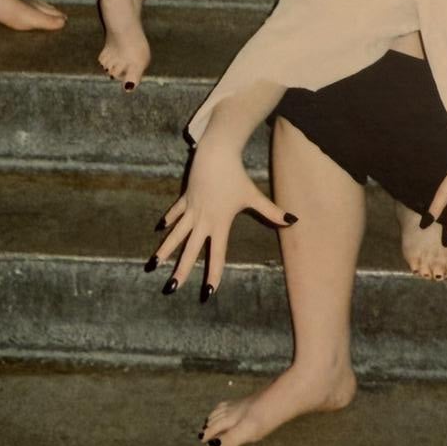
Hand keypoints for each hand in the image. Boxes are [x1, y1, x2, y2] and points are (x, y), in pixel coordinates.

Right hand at [149, 138, 293, 296]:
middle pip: (190, 250)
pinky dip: (168, 220)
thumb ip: (272, 212)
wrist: (216, 153)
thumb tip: (293, 220)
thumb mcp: (254, 196)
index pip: (216, 255)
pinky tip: (160, 229)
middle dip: (181, 270)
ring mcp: (192, 209)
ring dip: (165, 249)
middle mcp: (203, 220)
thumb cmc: (236, 175)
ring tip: (153, 264)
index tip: (209, 291)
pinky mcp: (186, 198)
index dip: (213, 274)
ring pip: (176, 234)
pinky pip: (176, 213)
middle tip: (172, 288)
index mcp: (219, 223)